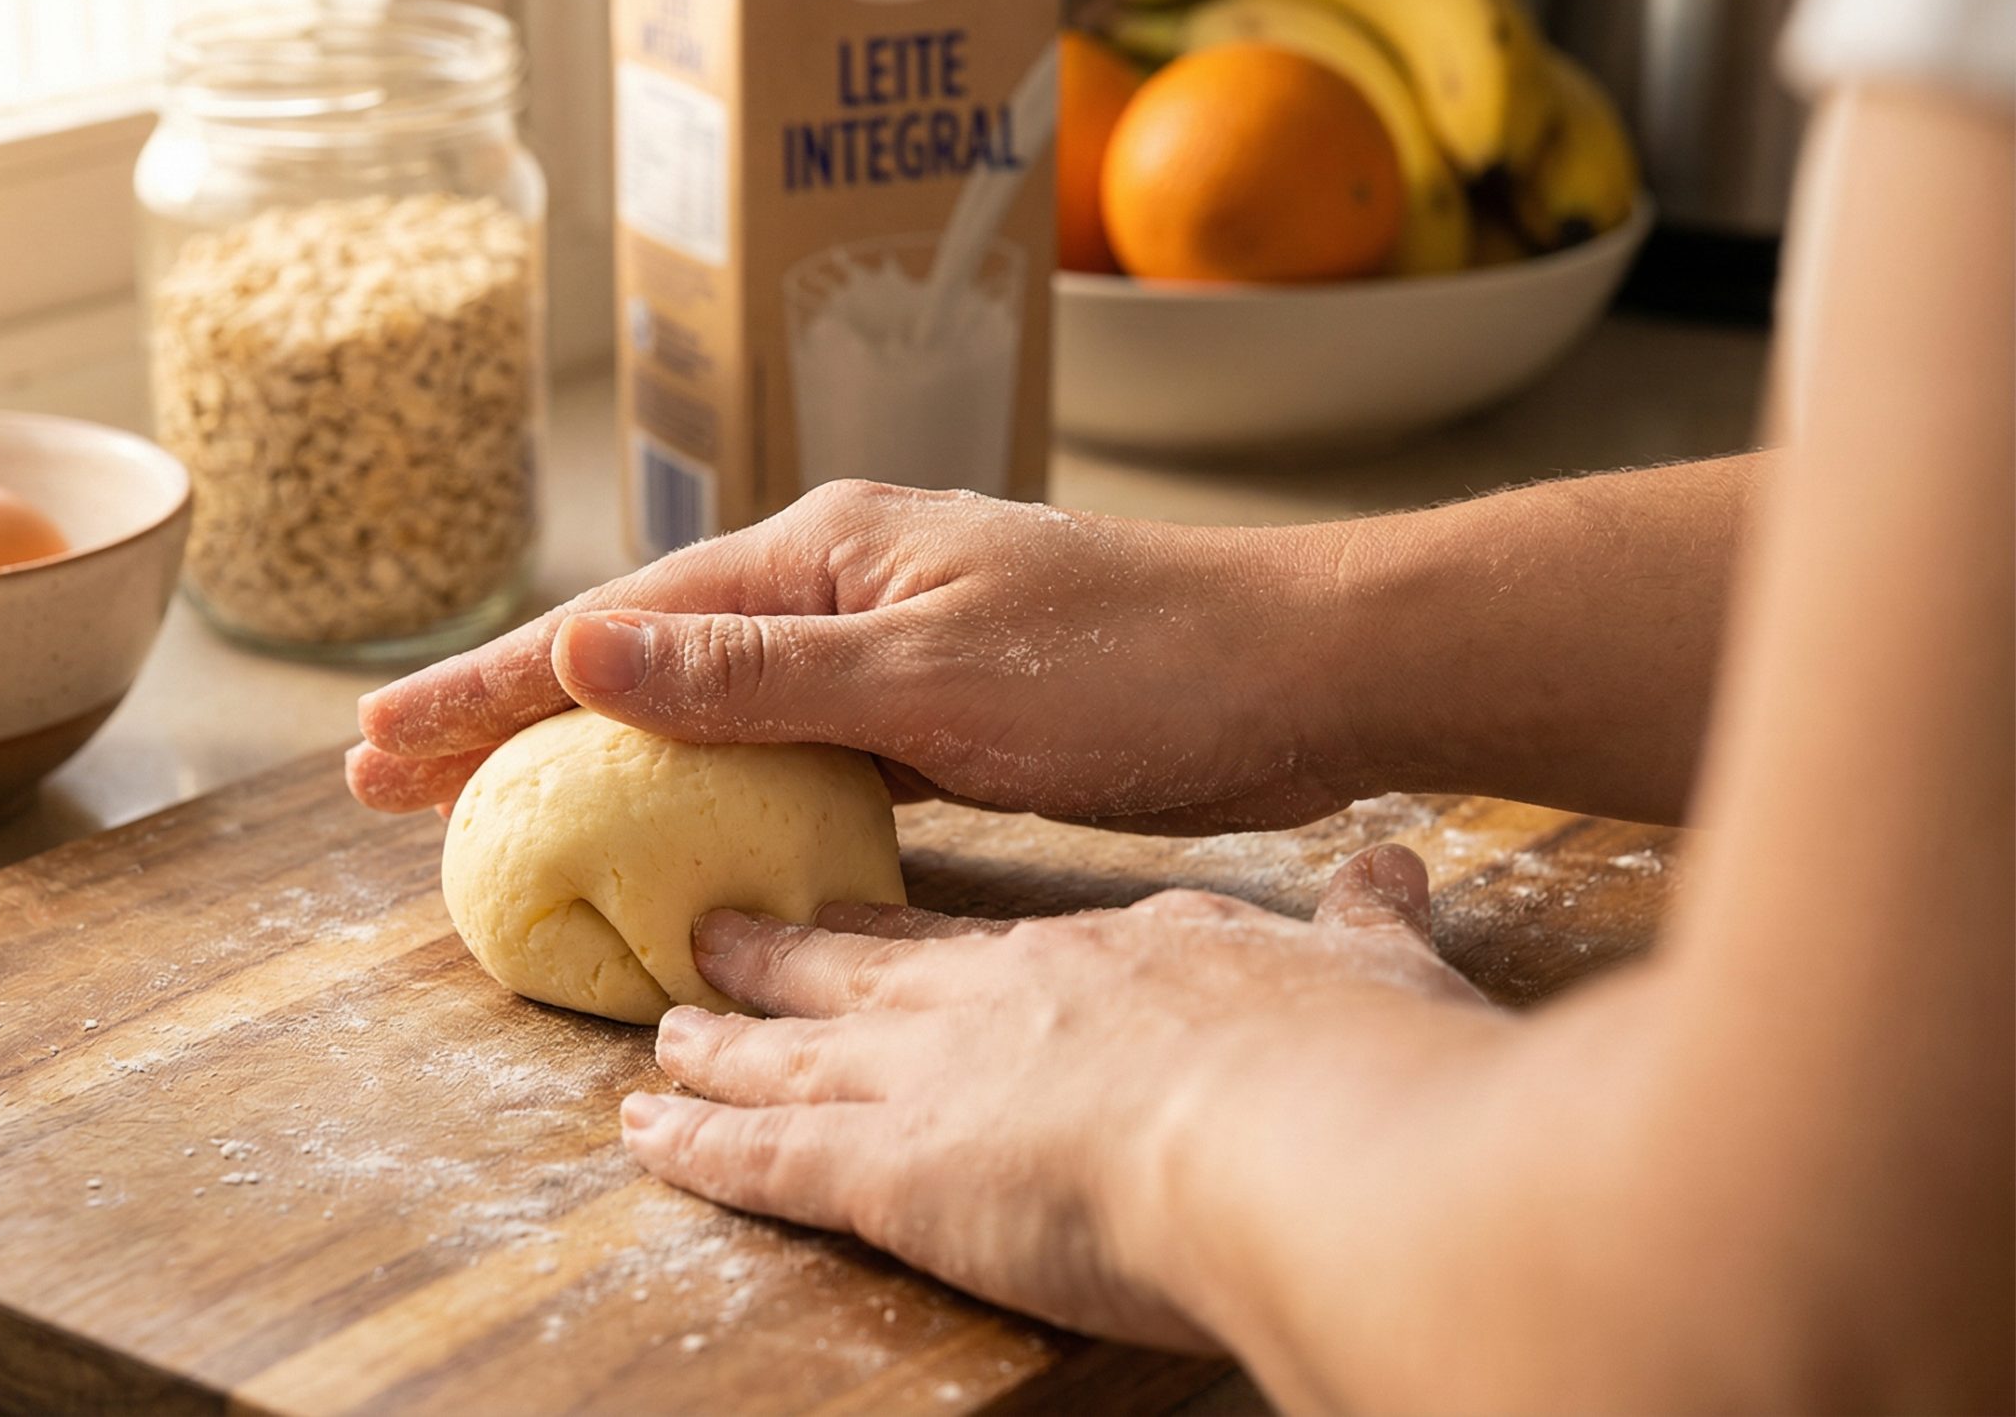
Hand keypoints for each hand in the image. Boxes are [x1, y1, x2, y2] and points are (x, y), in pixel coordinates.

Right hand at [351, 481, 1364, 832]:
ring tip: (482, 800)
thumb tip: (582, 652)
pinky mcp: (929, 706)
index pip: (616, 629)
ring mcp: (881, 644)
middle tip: (379, 776)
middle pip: (636, 656)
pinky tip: (660, 819)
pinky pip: (775, 742)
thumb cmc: (1131, 669)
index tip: (375, 746)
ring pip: (698, 702)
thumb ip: (753, 673)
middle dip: (506, 714)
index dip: (490, 690)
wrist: (1299, 678)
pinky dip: (695, 780)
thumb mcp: (928, 675)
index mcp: (821, 553)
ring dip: (587, 750)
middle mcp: (837, 584)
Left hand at [617, 845, 1494, 1349]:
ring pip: (792, 1047)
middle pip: (867, 969)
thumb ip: (1365, 929)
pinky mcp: (889, 1168)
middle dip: (790, 956)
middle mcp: (998, 996)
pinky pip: (764, 1152)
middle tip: (723, 937)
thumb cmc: (1350, 1063)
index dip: (925, 938)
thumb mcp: (1371, 969)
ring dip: (724, 1039)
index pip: (991, 939)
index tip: (883, 927)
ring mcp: (932, 1073)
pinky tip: (647, 1130)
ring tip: (668, 1028)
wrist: (1303, 1131)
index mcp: (1107, 954)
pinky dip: (698, 1141)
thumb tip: (1395, 874)